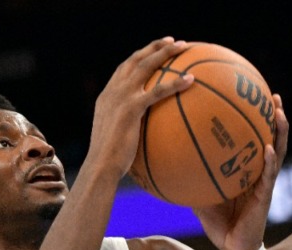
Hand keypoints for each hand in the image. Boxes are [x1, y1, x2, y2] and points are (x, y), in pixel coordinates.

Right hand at [87, 37, 193, 180]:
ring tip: (184, 48)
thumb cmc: (110, 161)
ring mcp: (121, 97)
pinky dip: (175, 83)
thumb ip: (127, 129)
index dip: (140, 56)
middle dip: (155, 47)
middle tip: (173, 41)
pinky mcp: (132, 108)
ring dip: (166, 53)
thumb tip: (142, 137)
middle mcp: (113, 91)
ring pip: (146, 66)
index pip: (124, 68)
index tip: (154, 50)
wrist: (101, 165)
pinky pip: (158, 91)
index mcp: (108, 96)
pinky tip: (191, 80)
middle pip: (136, 59)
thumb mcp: (116, 139)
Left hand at [193, 94, 289, 249]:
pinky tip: (269, 148)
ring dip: (281, 132)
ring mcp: (265, 183)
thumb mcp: (198, 192)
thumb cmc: (217, 221)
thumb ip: (188, 175)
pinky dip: (270, 161)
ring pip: (278, 152)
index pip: (254, 139)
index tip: (252, 96)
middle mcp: (260, 172)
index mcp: (247, 169)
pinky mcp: (265, 196)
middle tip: (273, 96)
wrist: (230, 246)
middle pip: (272, 138)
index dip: (256, 120)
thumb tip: (164, 158)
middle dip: (275, 117)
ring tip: (279, 113)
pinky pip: (269, 176)